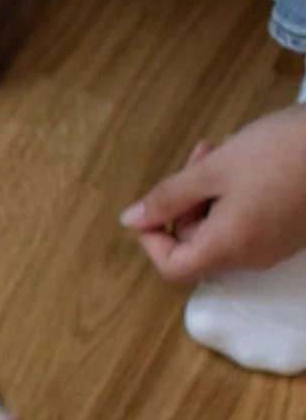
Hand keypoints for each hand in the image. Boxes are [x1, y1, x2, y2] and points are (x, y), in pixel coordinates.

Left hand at [122, 105, 305, 280]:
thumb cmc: (281, 152)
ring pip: (223, 227)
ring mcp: (278, 245)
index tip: (153, 206)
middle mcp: (254, 256)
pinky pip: (251, 221)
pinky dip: (236, 195)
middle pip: (198, 244)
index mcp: (230, 247)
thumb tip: (131, 221)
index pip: (173, 268)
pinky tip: (245, 159)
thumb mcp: (214, 169)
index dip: (153, 241)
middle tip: (197, 157)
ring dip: (210, 192)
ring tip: (220, 150)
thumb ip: (168, 198)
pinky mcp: (295, 229)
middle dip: (185, 202)